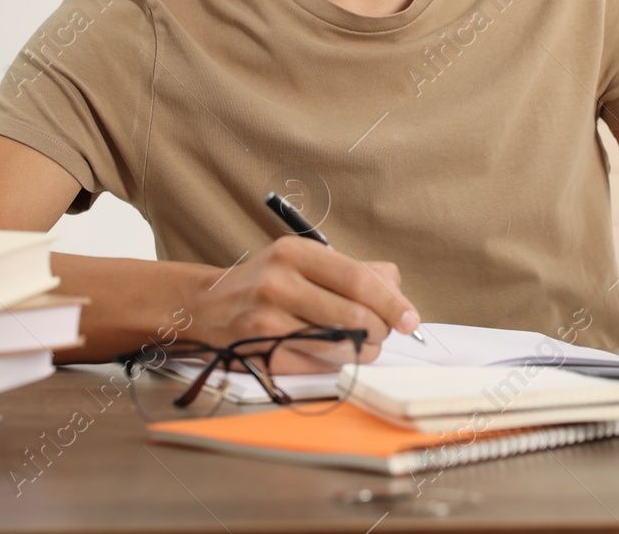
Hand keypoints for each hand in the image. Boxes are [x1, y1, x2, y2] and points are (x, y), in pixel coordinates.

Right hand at [185, 237, 420, 372]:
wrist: (208, 305)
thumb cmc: (269, 282)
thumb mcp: (307, 260)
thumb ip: (358, 271)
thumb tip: (401, 299)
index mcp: (295, 253)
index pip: (359, 279)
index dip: (392, 303)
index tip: (410, 320)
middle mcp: (279, 283)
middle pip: (354, 316)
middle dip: (380, 330)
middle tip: (382, 332)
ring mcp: (267, 321)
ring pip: (340, 347)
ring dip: (362, 350)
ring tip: (361, 343)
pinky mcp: (261, 353)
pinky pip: (318, 366)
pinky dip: (336, 364)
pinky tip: (333, 353)